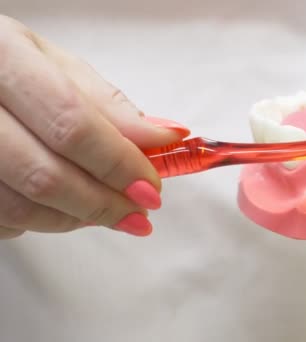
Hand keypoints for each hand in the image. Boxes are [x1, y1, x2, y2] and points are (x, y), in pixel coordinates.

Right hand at [0, 16, 188, 238]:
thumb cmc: (9, 66)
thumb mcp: (57, 66)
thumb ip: (110, 105)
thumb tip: (165, 138)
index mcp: (4, 59)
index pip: (71, 125)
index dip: (119, 164)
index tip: (151, 186)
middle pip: (45, 175)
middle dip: (104, 203)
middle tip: (139, 211)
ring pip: (20, 208)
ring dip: (77, 218)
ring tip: (108, 211)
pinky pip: (3, 220)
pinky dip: (43, 221)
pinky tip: (65, 206)